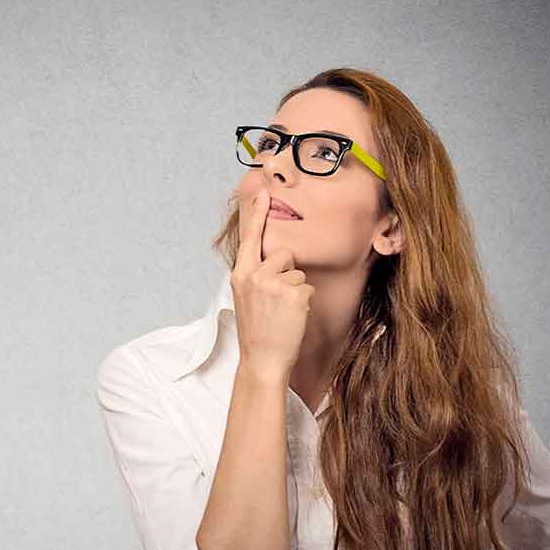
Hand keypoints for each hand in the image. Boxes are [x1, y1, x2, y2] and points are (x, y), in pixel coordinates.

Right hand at [231, 187, 314, 379]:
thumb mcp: (245, 296)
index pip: (250, 237)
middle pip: (284, 254)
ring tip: (282, 312)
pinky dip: (304, 303)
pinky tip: (292, 317)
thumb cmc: (257, 330)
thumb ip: (254, 274)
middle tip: (276, 300)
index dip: (256, 212)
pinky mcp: (293, 294)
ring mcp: (274, 284)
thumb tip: (272, 258)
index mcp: (241, 273)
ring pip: (298, 272)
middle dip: (287, 272)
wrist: (262, 359)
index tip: (262, 191)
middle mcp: (255, 275)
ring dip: (296, 290)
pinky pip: (307, 287)